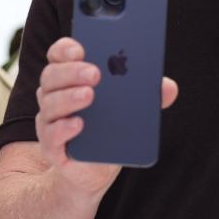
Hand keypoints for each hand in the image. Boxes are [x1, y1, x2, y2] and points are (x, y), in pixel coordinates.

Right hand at [35, 38, 177, 195]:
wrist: (94, 170)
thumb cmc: (108, 130)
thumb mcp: (129, 110)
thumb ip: (147, 96)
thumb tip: (168, 87)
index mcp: (70, 78)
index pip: (59, 55)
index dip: (66, 48)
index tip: (82, 48)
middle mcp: (54, 95)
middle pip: (52, 75)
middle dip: (72, 71)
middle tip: (95, 73)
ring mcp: (50, 120)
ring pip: (50, 102)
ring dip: (69, 97)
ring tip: (90, 95)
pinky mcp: (51, 146)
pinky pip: (50, 134)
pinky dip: (64, 128)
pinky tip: (79, 124)